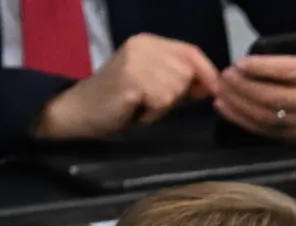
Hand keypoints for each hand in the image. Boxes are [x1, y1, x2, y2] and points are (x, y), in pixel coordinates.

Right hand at [31, 33, 220, 141]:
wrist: (80, 111)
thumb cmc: (119, 103)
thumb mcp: (155, 86)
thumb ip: (182, 82)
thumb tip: (214, 85)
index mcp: (149, 42)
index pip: (192, 52)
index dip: (208, 73)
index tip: (214, 92)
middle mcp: (143, 45)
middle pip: (188, 71)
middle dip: (179, 94)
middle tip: (152, 102)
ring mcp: (137, 60)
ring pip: (177, 87)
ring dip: (164, 105)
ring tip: (142, 105)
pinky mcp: (131, 79)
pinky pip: (162, 101)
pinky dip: (153, 113)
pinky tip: (135, 110)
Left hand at [214, 0, 295, 141]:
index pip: (288, 71)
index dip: (261, 69)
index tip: (239, 63)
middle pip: (274, 97)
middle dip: (245, 87)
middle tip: (225, 75)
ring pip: (266, 116)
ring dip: (239, 104)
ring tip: (220, 89)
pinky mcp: (294, 137)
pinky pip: (264, 131)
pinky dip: (241, 120)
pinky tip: (224, 107)